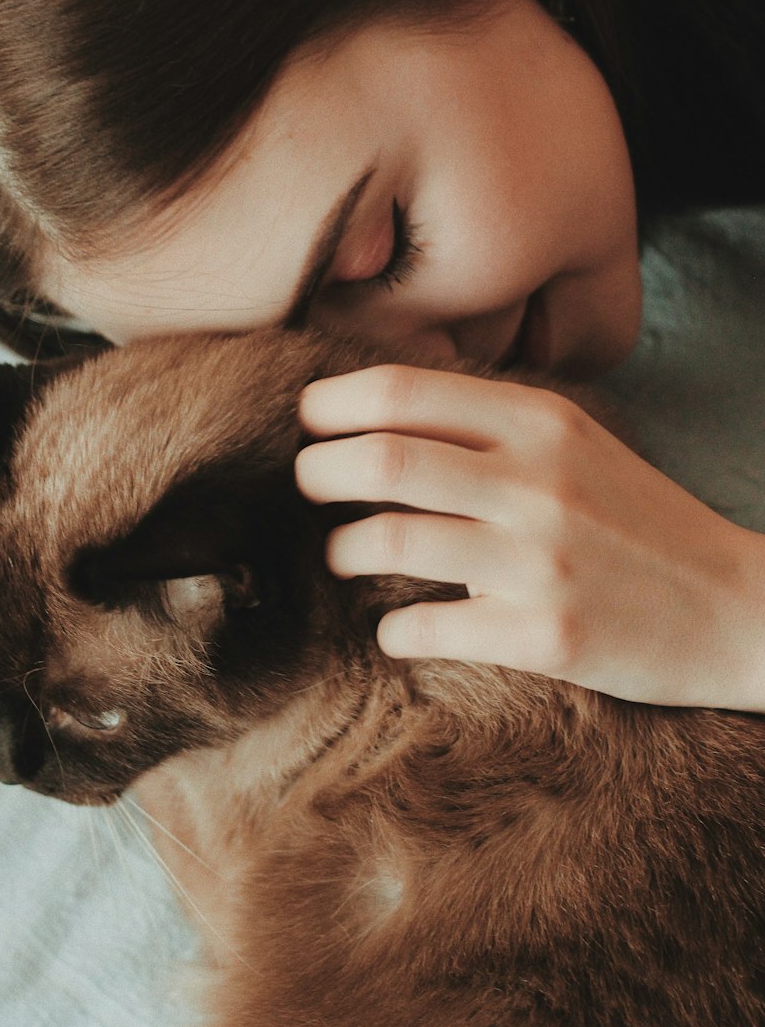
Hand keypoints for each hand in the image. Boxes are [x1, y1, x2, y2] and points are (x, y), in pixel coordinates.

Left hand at [295, 364, 764, 711]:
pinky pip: (423, 628)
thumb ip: (487, 426)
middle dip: (316, 471)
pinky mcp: (544, 635)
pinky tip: (395, 627)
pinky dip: (391, 628)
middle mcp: (538, 482)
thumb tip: (370, 418)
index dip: (331, 405)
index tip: (308, 423)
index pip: (402, 391)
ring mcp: (540, 561)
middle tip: (305, 485)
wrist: (736, 607)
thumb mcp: (575, 446)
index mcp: (541, 422)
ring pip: (388, 542)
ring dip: (339, 551)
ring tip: (339, 556)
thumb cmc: (636, 520)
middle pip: (381, 459)